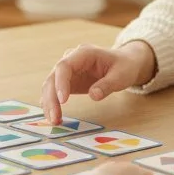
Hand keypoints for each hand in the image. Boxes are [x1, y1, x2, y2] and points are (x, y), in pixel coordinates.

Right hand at [40, 41, 154, 123]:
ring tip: (54, 121)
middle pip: (53, 77)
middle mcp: (71, 59)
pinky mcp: (67, 81)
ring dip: (49, 103)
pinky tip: (53, 117)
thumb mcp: (121, 75)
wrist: (124, 63)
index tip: (63, 101)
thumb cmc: (124, 66)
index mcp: (83, 53)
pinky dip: (52, 104)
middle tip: (55, 118)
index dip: (61, 83)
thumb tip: (93, 95)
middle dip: (51, 98)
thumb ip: (107, 84)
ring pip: (50, 86)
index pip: (64, 66)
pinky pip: (55, 92)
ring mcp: (67, 71)